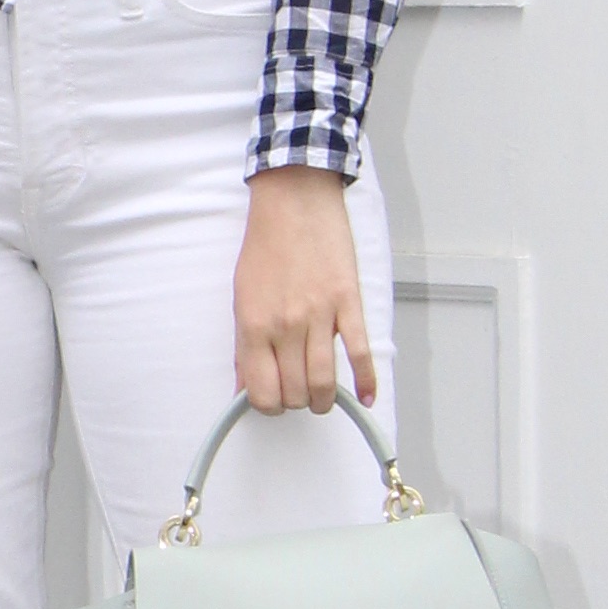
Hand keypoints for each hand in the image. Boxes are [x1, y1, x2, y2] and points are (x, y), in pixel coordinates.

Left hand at [235, 164, 374, 416]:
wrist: (295, 202)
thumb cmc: (266, 246)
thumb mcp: (241, 297)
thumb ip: (243, 347)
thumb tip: (244, 388)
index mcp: (254, 325)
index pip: (262, 392)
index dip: (268, 406)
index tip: (273, 400)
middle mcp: (286, 325)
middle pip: (295, 392)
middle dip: (296, 401)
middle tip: (296, 393)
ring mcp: (320, 316)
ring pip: (324, 382)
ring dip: (323, 400)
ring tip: (321, 398)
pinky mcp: (348, 303)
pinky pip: (360, 353)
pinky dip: (366, 381)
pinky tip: (365, 397)